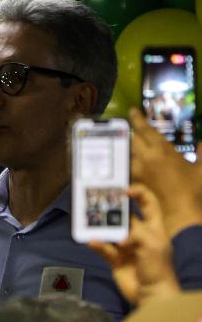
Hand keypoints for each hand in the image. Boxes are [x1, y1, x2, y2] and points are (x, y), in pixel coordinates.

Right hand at [88, 183, 181, 305]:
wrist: (152, 296)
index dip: (139, 193)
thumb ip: (135, 232)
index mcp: (154, 228)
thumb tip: (118, 234)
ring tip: (90, 220)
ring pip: (111, 232)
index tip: (124, 190)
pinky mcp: (116, 260)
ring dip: (102, 227)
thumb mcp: (151, 245)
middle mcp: (140, 235)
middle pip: (125, 216)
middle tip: (99, 201)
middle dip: (113, 209)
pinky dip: (98, 245)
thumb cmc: (158, 268)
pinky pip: (104, 249)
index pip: (149, 204)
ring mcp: (127, 247)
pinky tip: (92, 242)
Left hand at [129, 107, 201, 237]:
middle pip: (132, 138)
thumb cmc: (193, 188)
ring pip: (128, 152)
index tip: (132, 110)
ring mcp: (138, 169)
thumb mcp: (201, 169)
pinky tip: (131, 163)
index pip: (145, 129)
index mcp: (162, 149)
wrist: (181, 211)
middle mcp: (146, 156)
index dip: (138, 118)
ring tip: (129, 144)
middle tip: (131, 127)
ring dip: (129, 147)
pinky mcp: (135, 180)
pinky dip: (129, 163)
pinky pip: (128, 167)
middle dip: (131, 131)